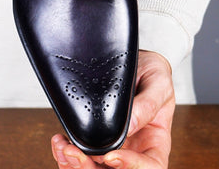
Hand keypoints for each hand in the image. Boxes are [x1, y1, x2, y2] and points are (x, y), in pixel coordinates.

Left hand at [51, 50, 174, 168]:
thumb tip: (130, 125)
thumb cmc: (152, 72)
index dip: (131, 167)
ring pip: (94, 167)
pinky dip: (66, 155)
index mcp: (155, 140)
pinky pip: (81, 154)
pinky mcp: (94, 136)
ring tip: (63, 148)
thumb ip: (149, 103)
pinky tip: (60, 143)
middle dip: (92, 168)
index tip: (111, 156)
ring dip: (76, 165)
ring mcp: (113, 144)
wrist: (134, 61)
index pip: (151, 166)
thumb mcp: (158, 82)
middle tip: (75, 153)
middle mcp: (134, 148)